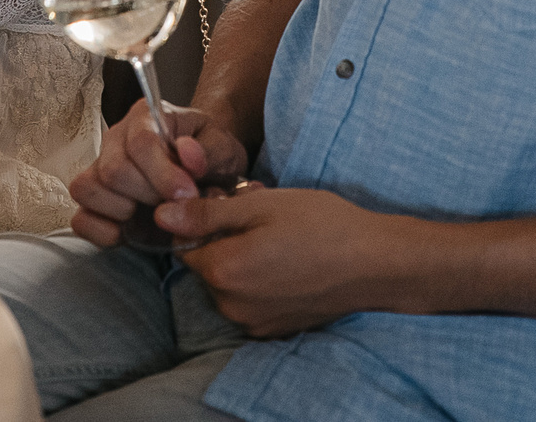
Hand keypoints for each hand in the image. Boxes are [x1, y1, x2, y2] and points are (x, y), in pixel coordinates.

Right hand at [68, 100, 248, 246]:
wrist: (204, 168)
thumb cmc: (209, 154)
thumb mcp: (223, 147)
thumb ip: (210, 150)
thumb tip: (188, 153)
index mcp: (145, 118)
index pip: (140, 144)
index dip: (163, 174)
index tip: (187, 194)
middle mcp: (115, 139)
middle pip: (112, 170)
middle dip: (147, 195)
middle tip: (173, 204)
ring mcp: (99, 168)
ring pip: (87, 188)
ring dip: (122, 210)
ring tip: (150, 212)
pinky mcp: (94, 200)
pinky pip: (80, 218)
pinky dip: (101, 231)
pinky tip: (128, 231)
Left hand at [159, 185, 404, 336]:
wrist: (375, 264)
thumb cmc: (320, 225)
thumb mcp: (260, 206)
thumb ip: (206, 213)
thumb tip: (160, 215)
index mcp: (222, 271)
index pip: (185, 245)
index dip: (204, 220)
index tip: (232, 205)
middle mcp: (231, 305)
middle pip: (208, 266)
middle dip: (225, 241)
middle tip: (261, 217)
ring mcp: (254, 322)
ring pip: (230, 284)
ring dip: (243, 261)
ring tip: (279, 237)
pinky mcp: (275, 329)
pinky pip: (251, 301)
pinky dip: (261, 282)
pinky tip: (290, 262)